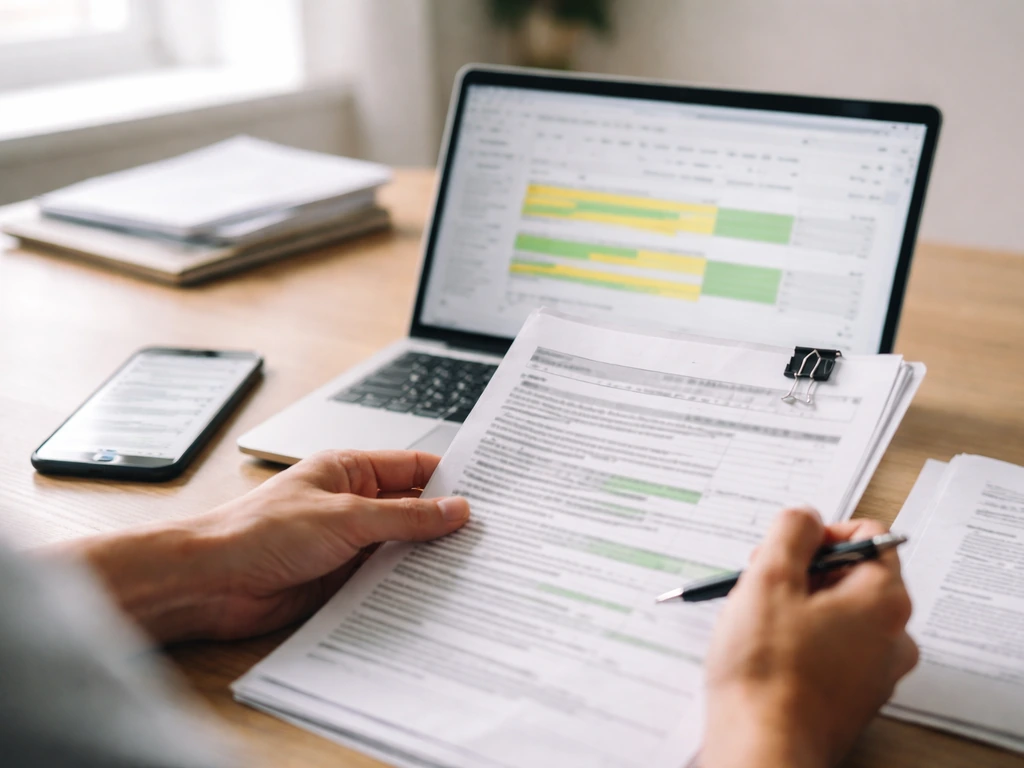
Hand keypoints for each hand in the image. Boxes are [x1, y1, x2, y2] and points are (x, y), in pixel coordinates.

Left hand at [48, 450, 469, 642]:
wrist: (211, 582)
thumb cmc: (258, 532)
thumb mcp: (344, 517)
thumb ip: (403, 516)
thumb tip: (454, 509)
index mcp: (349, 470)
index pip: (413, 467)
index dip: (450, 479)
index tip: (487, 493)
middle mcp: (351, 504)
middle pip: (411, 509)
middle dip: (444, 522)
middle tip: (488, 536)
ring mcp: (347, 543)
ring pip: (401, 547)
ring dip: (426, 557)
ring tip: (470, 566)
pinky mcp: (340, 579)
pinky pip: (384, 579)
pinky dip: (406, 585)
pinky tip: (432, 594)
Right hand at [701, 508, 917, 767]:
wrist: (763, 747)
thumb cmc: (767, 672)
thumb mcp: (768, 577)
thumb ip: (790, 531)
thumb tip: (803, 517)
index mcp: (883, 599)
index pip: (869, 536)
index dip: (821, 532)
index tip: (788, 547)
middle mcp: (892, 636)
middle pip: (851, 575)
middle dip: (802, 570)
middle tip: (762, 582)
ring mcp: (874, 671)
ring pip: (837, 613)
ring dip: (797, 605)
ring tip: (757, 620)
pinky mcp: (851, 697)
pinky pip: (831, 649)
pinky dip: (800, 640)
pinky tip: (765, 651)